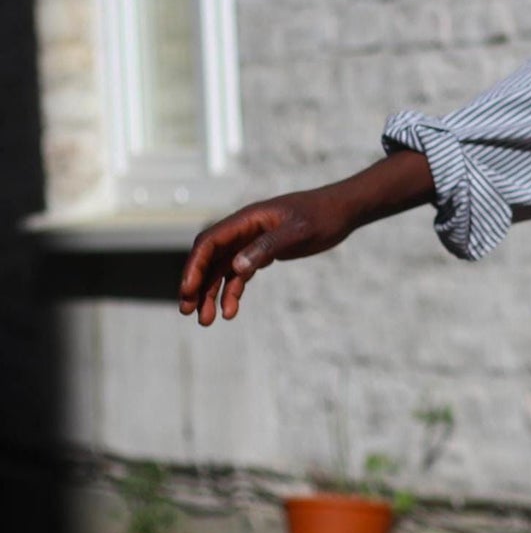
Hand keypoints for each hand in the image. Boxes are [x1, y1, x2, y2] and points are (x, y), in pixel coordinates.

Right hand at [178, 188, 358, 325]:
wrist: (342, 212)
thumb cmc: (321, 217)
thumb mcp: (297, 232)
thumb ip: (267, 247)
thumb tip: (236, 267)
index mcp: (246, 220)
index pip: (209, 243)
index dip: (194, 266)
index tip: (188, 291)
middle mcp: (243, 230)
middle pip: (209, 259)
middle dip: (197, 285)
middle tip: (188, 312)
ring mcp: (250, 241)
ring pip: (221, 270)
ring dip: (212, 294)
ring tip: (207, 320)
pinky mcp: (261, 252)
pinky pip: (239, 274)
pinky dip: (233, 292)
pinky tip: (230, 311)